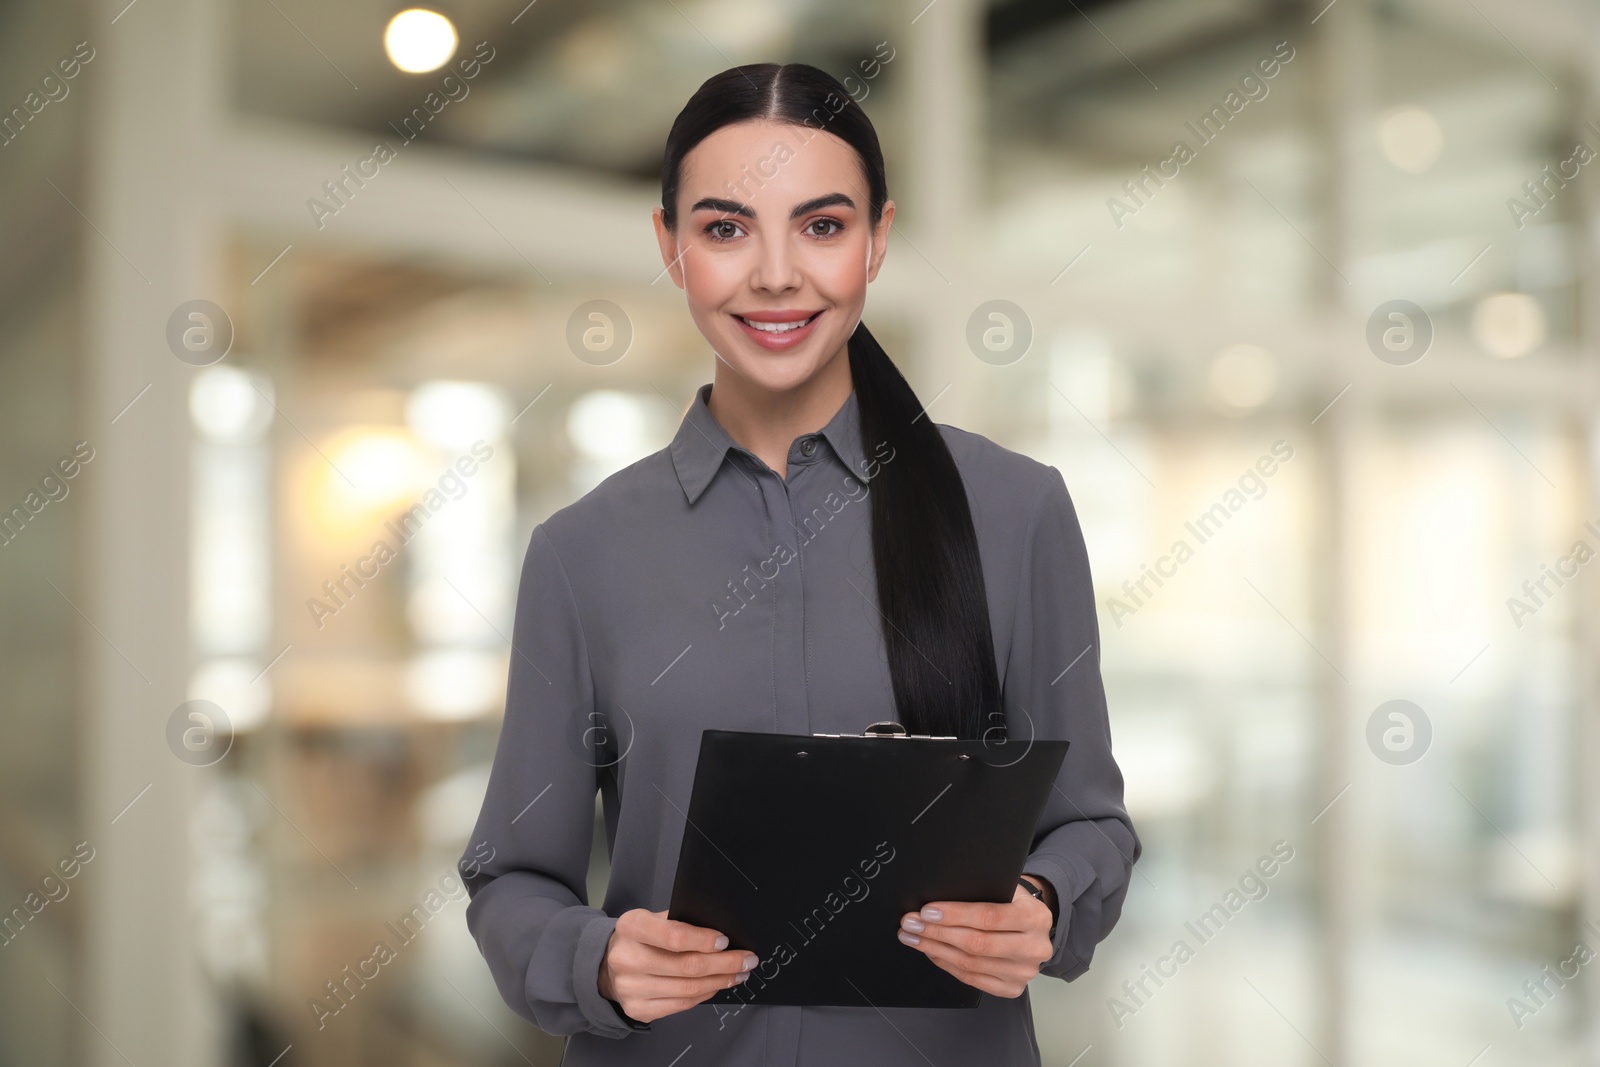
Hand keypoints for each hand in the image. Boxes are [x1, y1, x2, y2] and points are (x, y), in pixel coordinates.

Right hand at [597, 908, 758, 1023]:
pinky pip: (681, 1005)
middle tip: (747, 959)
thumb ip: (680, 921)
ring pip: (688, 988)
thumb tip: (720, 933)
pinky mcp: (638, 1009)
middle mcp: (626, 958)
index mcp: (631, 927)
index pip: (673, 936)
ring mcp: (631, 988)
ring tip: (738, 973)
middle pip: (686, 966)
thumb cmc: (640, 938)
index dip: (703, 940)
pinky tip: (717, 985)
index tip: (725, 941)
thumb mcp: (653, 918)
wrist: (608, 964)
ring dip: (720, 981)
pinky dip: (705, 994)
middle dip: (724, 963)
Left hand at [895, 878, 1054, 997]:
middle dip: (937, 932)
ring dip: (935, 949)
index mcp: (1035, 918)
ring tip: (913, 937)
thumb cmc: (1013, 904)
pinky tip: (931, 951)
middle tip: (910, 923)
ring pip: (970, 963)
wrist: (1034, 929)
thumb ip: (982, 891)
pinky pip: (971, 979)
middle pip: (977, 943)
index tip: (927, 911)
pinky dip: (946, 964)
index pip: (989, 917)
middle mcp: (1034, 948)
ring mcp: (1023, 972)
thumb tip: (939, 895)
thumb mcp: (1007, 889)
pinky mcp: (1011, 988)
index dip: (955, 915)